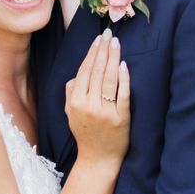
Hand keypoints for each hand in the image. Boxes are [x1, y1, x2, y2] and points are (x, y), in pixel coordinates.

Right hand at [65, 28, 130, 167]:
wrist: (98, 159)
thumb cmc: (85, 132)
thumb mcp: (70, 112)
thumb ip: (71, 91)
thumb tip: (79, 72)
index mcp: (75, 102)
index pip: (84, 71)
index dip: (91, 53)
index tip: (98, 39)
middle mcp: (89, 105)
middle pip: (96, 71)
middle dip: (103, 50)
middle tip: (109, 34)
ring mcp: (105, 112)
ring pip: (108, 79)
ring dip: (113, 58)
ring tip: (116, 43)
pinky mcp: (121, 119)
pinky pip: (123, 94)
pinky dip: (123, 78)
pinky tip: (124, 65)